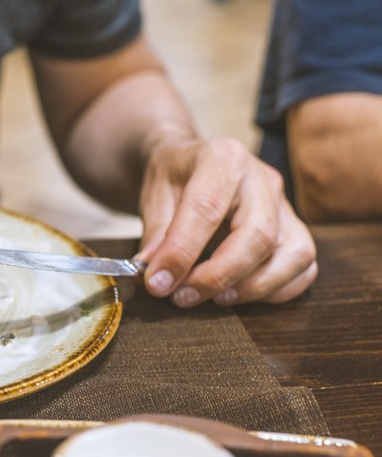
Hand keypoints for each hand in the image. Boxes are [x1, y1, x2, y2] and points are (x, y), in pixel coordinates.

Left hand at [135, 136, 317, 306]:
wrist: (190, 164)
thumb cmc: (173, 178)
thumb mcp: (153, 197)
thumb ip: (155, 237)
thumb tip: (156, 280)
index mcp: (221, 158)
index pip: (207, 209)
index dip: (182, 253)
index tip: (159, 283)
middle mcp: (262, 178)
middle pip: (259, 235)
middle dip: (219, 276)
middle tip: (183, 297)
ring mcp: (285, 205)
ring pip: (294, 254)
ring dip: (252, 288)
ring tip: (213, 298)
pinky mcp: (295, 229)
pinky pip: (304, 268)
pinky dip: (276, 290)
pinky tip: (238, 294)